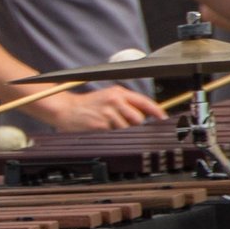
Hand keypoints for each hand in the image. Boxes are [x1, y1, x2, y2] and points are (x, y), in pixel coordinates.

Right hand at [36, 85, 166, 130]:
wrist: (65, 109)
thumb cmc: (88, 106)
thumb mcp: (108, 97)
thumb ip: (126, 104)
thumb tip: (146, 115)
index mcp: (118, 93)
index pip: (145, 102)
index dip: (157, 112)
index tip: (164, 120)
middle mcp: (114, 101)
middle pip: (138, 118)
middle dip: (137, 126)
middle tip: (129, 128)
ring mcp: (107, 113)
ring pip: (128, 128)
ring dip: (123, 132)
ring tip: (111, 127)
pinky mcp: (100, 125)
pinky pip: (115, 134)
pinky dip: (112, 135)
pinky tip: (103, 131)